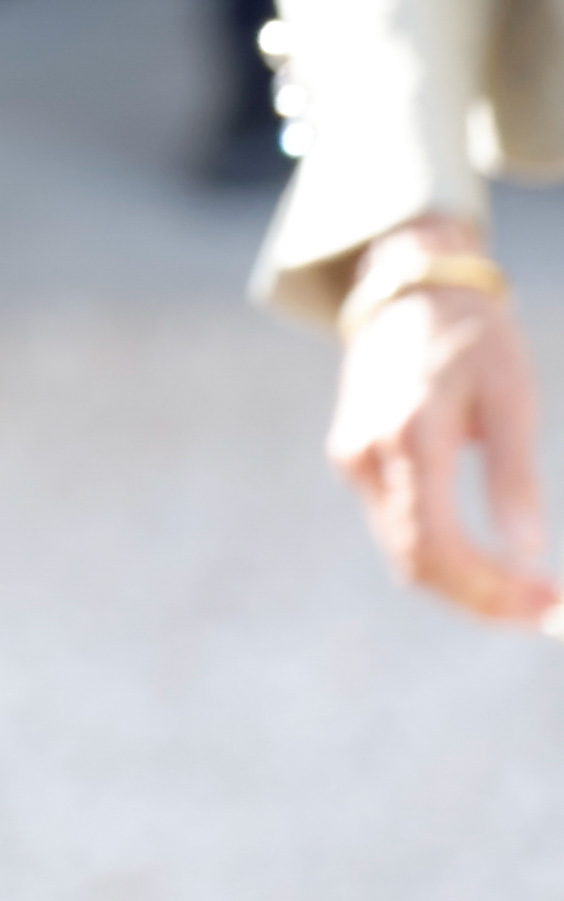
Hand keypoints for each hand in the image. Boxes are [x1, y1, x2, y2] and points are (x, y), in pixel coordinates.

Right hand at [326, 225, 560, 629]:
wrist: (409, 288)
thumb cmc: (473, 339)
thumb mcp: (510, 399)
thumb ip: (514, 477)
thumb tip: (527, 554)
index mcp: (408, 437)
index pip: (438, 546)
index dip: (491, 591)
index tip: (548, 607)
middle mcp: (369, 456)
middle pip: (417, 563)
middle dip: (482, 600)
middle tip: (547, 611)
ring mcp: (355, 460)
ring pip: (404, 554)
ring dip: (464, 587)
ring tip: (528, 595)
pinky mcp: (356, 460)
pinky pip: (397, 530)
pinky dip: (442, 559)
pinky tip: (488, 564)